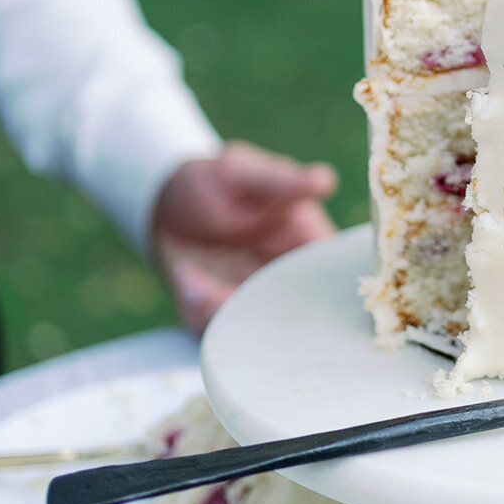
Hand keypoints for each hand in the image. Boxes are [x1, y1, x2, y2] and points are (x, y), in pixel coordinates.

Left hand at [152, 142, 338, 331]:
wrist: (169, 204)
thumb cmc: (216, 182)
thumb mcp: (244, 173)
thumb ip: (281, 181)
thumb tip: (324, 180)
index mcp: (310, 245)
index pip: (333, 279)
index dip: (325, 297)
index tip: (289, 293)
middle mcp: (289, 281)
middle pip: (294, 318)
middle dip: (260, 314)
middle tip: (222, 290)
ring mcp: (256, 301)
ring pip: (252, 330)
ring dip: (219, 309)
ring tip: (192, 276)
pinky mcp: (224, 314)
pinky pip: (218, 328)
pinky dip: (198, 309)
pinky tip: (185, 276)